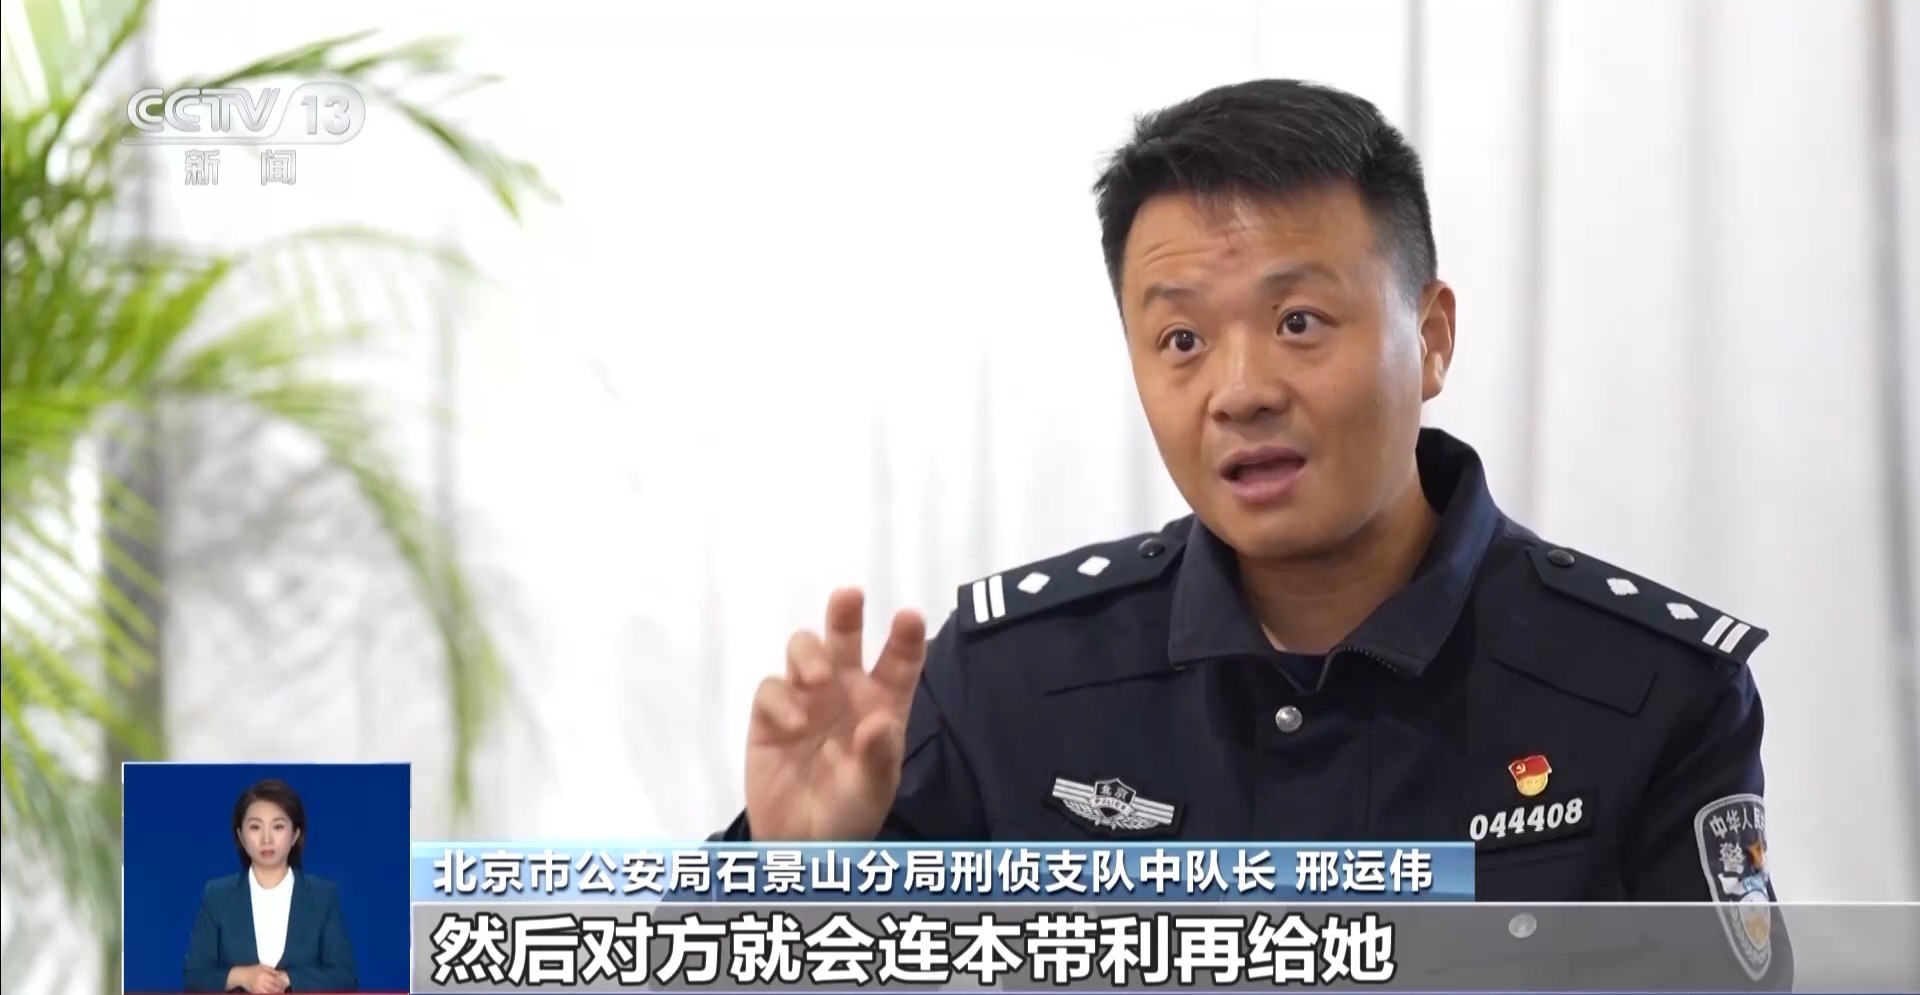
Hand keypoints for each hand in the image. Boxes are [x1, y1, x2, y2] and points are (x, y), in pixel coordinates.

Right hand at [227, 965, 285, 993]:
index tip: (287, 983)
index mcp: (264, 974)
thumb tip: (282, 974)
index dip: (283, 983)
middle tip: (285, 989)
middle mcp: (261, 982)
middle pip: (273, 988)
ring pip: (269, 992)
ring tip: (281, 991)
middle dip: (280, 989)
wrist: (241, 975)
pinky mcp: (255, 992)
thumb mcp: (263, 967)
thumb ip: (272, 971)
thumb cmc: (253, 969)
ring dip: (276, 992)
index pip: (276, 980)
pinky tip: (273, 992)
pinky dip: (270, 994)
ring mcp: (257, 988)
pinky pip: (264, 994)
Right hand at [745, 587, 925, 840]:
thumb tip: (880, 721)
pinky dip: (780, 700)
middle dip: (845, 615)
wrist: (804, 844)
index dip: (905, 638)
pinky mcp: (770, 716)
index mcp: (881, 703)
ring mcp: (805, 700)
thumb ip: (879, 756)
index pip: (898, 662)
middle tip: (850, 595)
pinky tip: (793, 726)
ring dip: (809, 655)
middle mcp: (844, 692)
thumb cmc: (852, 811)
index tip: (909, 617)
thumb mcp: (875, 789)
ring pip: (803, 651)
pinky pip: (771, 689)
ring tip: (818, 680)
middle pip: (844, 640)